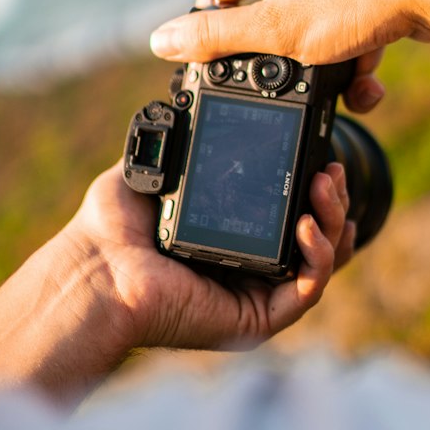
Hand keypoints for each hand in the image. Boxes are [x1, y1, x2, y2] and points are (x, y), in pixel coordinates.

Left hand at [66, 157, 355, 352]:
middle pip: (313, 238)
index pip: (285, 215)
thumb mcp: (151, 173)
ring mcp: (252, 296)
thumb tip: (188, 110)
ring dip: (332, 224)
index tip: (320, 157)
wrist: (97, 270)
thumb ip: (177, 146)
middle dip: (331, 201)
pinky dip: (319, 258)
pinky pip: (305, 293)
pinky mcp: (255, 320)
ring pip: (318, 264)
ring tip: (326, 189)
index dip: (309, 189)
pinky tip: (308, 225)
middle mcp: (245, 268)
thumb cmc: (109, 230)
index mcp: (226, 236)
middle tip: (331, 170)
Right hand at [149, 0, 429, 112]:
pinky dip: (354, 60)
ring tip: (343, 84)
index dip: (214, 35)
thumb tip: (160, 40)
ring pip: (312, 30)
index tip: (220, 74)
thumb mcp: (276, 30)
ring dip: (324, 69)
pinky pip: (347, 31)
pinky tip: (369, 82)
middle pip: (268, 17)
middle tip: (289, 83)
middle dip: (283, 61)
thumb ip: (216, 39)